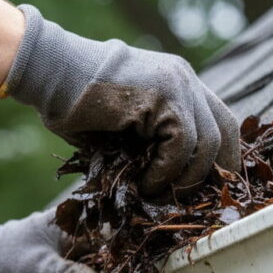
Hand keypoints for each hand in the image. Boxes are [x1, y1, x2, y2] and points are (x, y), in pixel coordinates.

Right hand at [0, 5, 240, 198]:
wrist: (47, 72)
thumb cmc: (75, 104)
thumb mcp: (125, 126)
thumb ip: (151, 143)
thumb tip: (172, 186)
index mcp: (180, 83)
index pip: (221, 122)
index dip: (221, 158)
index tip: (207, 187)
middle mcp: (185, 79)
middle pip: (225, 132)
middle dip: (213, 173)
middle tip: (190, 200)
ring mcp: (177, 83)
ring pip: (206, 144)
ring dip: (182, 179)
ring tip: (155, 193)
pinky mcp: (163, 95)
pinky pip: (181, 145)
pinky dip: (166, 172)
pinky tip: (144, 181)